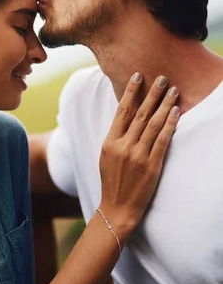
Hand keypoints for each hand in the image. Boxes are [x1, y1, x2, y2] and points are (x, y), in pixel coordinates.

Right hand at [99, 73, 178, 241]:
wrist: (117, 208)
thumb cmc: (112, 181)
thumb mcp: (106, 155)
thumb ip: (116, 136)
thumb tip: (127, 115)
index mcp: (109, 141)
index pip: (122, 110)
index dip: (131, 91)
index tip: (138, 76)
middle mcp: (123, 146)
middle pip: (139, 113)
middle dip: (152, 93)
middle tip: (162, 78)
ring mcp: (137, 156)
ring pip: (152, 124)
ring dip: (164, 105)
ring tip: (173, 91)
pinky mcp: (151, 166)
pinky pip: (162, 141)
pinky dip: (170, 125)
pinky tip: (176, 113)